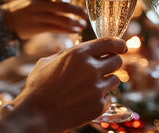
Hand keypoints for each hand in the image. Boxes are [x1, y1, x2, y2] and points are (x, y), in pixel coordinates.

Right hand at [0, 38, 126, 132]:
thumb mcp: (48, 62)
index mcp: (79, 53)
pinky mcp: (98, 105)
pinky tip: (87, 100)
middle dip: (112, 63)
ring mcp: (96, 88)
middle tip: (104, 68)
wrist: (35, 114)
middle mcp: (91, 68)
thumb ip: (66, 54)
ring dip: (106, 82)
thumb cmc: (38, 87)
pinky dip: (101, 99)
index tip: (123, 47)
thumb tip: (79, 51)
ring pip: (115, 80)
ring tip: (90, 87)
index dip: (119, 44)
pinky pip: (109, 98)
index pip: (110, 43)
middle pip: (117, 61)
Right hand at [2, 0, 87, 39]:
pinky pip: (55, 29)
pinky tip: (75, 31)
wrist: (4, 22)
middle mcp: (39, 4)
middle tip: (86, 13)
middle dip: (77, 10)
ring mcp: (38, 16)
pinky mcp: (37, 27)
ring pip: (60, 19)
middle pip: (62, 6)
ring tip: (83, 25)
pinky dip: (67, 30)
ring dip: (74, 23)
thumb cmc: (23, 9)